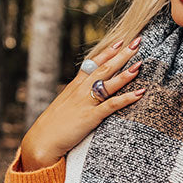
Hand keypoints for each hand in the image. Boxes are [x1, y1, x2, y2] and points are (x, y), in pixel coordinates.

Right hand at [20, 37, 145, 170]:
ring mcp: (86, 102)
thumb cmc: (53, 126)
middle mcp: (81, 90)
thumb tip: (85, 93)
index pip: (93, 64)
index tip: (119, 41)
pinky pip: (112, 105)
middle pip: (104, 68)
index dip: (107, 52)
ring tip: (140, 63)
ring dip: (126, 73)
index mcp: (74, 87)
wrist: (42, 141)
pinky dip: (127, 98)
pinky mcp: (91, 116)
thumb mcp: (64, 106)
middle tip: (137, 42)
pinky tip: (140, 93)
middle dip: (122, 55)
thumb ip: (75, 97)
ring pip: (109, 83)